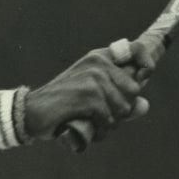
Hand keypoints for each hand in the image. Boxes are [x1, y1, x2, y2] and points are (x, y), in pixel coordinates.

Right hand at [24, 39, 156, 141]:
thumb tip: (144, 105)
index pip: (136, 49)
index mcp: (99, 57)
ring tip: (93, 122)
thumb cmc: (64, 106)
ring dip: (111, 122)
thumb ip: (121, 100)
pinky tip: (87, 126)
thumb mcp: (93, 97)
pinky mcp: (88, 95)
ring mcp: (93, 78)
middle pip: (134, 89)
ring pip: (123, 108)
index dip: (147, 63)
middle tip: (102, 114)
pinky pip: (109, 118)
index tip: (145, 76)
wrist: (32, 112)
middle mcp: (97, 63)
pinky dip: (101, 129)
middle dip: (123, 108)